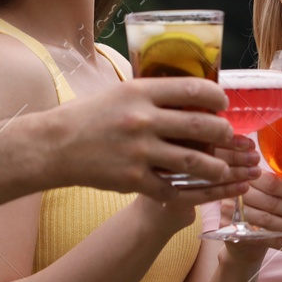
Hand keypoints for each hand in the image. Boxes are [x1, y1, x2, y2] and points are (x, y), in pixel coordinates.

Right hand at [45, 78, 253, 202]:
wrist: (54, 146)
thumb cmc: (88, 116)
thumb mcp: (120, 92)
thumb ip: (152, 94)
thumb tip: (188, 94)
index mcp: (140, 92)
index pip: (194, 90)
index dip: (217, 97)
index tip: (222, 103)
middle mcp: (142, 119)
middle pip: (202, 127)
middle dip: (223, 134)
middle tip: (227, 137)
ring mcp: (139, 151)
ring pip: (194, 162)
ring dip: (215, 168)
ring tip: (220, 168)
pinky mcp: (133, 179)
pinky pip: (170, 189)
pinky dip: (185, 191)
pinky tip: (191, 189)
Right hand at [135, 137, 260, 235]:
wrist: (151, 214)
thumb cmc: (171, 177)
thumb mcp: (180, 152)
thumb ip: (199, 140)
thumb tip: (236, 135)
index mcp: (167, 135)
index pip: (204, 134)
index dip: (229, 138)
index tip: (248, 142)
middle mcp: (164, 153)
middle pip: (207, 152)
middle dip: (236, 155)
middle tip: (255, 157)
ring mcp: (168, 177)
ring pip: (208, 173)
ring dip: (236, 172)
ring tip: (255, 172)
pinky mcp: (174, 198)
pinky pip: (206, 194)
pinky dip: (227, 190)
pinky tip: (243, 187)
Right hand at [228, 169, 281, 241]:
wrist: (239, 237)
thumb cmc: (259, 210)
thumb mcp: (267, 194)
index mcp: (248, 177)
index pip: (272, 182)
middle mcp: (237, 193)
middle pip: (270, 202)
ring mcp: (231, 213)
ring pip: (266, 220)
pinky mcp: (232, 232)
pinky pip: (260, 238)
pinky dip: (278, 242)